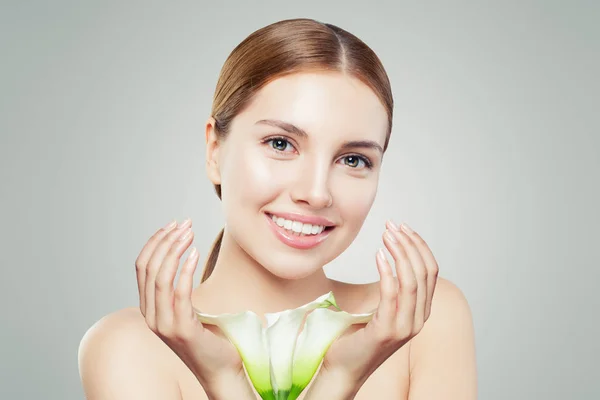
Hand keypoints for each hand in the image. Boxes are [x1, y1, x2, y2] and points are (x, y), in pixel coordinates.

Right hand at [135, 219, 253, 397]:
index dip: (155, 242)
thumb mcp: (186, 309)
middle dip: (166, 241)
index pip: (142, 267)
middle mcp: (151, 316)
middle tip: (185, 224)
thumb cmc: (209, 336)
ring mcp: (164, 324)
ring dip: (175, 250)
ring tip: (190, 233)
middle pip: (149, 268)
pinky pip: (179, 293)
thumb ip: (177, 290)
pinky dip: (186, 270)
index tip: (173, 225)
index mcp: (149, 308)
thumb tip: (182, 257)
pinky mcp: (182, 330)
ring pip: (160, 277)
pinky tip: (195, 254)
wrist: (221, 369)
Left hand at [315, 221, 438, 393]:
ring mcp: (405, 327)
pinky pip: (392, 294)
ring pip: (412, 280)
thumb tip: (389, 259)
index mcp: (420, 312)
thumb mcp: (381, 310)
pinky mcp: (387, 331)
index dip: (420, 246)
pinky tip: (378, 254)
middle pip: (424, 272)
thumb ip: (392, 291)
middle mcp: (418, 319)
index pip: (430, 272)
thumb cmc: (356, 337)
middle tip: (392, 226)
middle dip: (410, 244)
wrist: (342, 369)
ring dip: (400, 252)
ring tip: (386, 234)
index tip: (403, 228)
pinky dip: (387, 270)